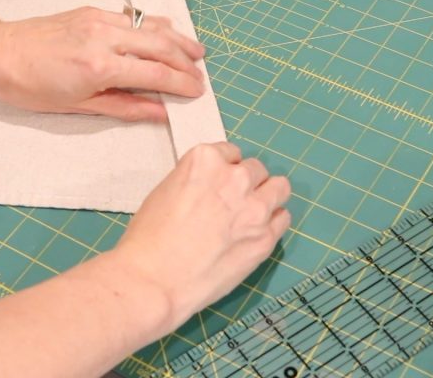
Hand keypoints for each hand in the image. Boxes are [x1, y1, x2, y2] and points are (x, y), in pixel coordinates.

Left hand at [0, 6, 205, 120]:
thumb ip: (125, 107)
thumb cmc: (31, 88)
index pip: (156, 74)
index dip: (182, 83)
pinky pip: (133, 18)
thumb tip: (160, 111)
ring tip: (195, 51)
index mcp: (101, 67)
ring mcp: (99, 20)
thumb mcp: (79, 106)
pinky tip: (165, 32)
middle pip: (161, 47)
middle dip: (185, 61)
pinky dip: (154, 26)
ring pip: (151, 26)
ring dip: (177, 39)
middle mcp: (105, 38)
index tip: (197, 91)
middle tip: (200, 75)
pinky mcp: (92, 12)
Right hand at [111, 142, 291, 328]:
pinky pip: (283, 218)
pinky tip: (256, 232)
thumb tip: (210, 188)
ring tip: (252, 214)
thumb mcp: (166, 190)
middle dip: (245, 184)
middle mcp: (235, 178)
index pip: (230, 153)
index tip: (218, 185)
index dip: (224, 170)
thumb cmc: (149, 239)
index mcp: (206, 160)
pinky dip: (273, 222)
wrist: (154, 279)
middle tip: (232, 203)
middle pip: (255, 170)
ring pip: (279, 188)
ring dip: (267, 197)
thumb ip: (196, 181)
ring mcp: (254, 208)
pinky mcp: (265, 238)